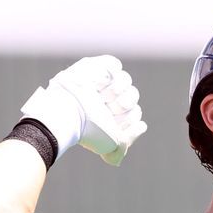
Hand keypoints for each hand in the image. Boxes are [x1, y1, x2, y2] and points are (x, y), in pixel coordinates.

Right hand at [20, 55, 147, 165]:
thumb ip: (125, 145)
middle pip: (133, 95)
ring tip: (101, 96)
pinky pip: (115, 64)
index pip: (134, 112)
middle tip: (106, 108)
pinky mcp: (95, 65)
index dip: (127, 118)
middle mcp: (108, 97)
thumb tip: (142, 125)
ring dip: (116, 91)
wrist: (70, 112)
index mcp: (112, 114)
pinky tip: (99, 83)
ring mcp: (102, 80)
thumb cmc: (89, 131)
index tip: (113, 123)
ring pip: (126, 81)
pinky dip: (111, 74)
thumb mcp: (110, 147)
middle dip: (122, 105)